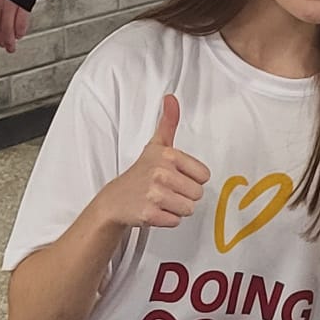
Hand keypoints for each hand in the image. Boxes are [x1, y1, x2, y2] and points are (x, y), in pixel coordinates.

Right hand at [98, 93, 211, 229]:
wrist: (115, 200)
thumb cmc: (140, 173)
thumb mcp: (156, 145)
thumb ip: (168, 122)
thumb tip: (171, 98)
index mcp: (168, 155)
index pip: (204, 175)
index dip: (191, 178)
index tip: (175, 176)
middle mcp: (161, 173)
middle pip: (197, 193)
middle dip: (184, 195)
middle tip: (166, 190)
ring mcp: (154, 195)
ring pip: (188, 208)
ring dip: (176, 208)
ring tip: (161, 200)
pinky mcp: (149, 214)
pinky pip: (175, 221)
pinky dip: (167, 219)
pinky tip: (154, 210)